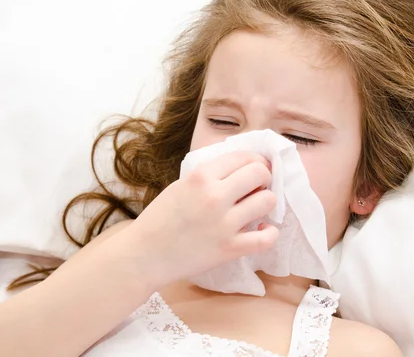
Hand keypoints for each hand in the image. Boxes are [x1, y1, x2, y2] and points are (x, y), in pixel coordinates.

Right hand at [123, 151, 278, 287]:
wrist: (144, 255)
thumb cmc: (160, 219)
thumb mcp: (181, 185)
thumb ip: (210, 176)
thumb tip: (242, 169)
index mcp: (201, 176)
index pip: (243, 157)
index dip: (255, 161)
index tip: (256, 168)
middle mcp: (215, 196)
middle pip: (260, 173)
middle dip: (263, 177)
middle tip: (257, 187)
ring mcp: (224, 223)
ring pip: (268, 201)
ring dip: (265, 202)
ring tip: (255, 209)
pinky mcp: (230, 249)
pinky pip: (266, 238)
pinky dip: (269, 233)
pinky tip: (260, 230)